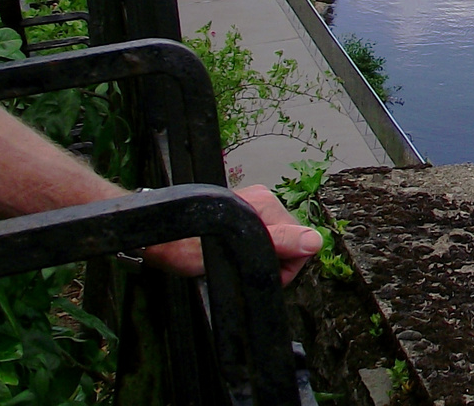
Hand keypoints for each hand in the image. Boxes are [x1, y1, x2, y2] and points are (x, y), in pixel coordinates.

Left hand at [143, 184, 323, 285]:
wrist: (160, 239)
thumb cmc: (188, 246)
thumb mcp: (236, 251)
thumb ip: (279, 243)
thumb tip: (314, 241)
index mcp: (267, 205)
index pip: (302, 241)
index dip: (285, 266)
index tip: (262, 273)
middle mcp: (264, 200)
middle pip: (291, 240)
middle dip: (275, 261)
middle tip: (245, 270)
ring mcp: (254, 204)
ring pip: (279, 241)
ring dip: (264, 256)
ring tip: (237, 262)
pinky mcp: (244, 212)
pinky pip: (266, 237)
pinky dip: (255, 250)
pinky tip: (236, 254)